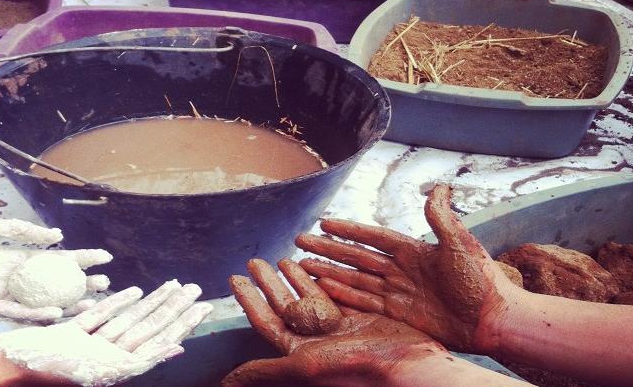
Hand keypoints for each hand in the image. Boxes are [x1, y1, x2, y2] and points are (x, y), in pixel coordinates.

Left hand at [0, 216, 112, 320]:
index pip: (54, 260)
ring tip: (91, 303)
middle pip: (53, 284)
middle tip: (107, 284)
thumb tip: (56, 236)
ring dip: (66, 305)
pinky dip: (35, 314)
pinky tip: (56, 312)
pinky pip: (14, 312)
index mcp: (13, 258)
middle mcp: (10, 278)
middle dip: (81, 285)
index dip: (79, 259)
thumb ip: (20, 231)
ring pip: (40, 303)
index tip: (104, 257)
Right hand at [0, 281, 212, 386]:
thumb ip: (137, 363)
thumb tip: (176, 350)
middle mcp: (106, 357)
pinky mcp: (69, 334)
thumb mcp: (98, 373)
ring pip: (127, 320)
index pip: (157, 341)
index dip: (181, 324)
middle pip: (147, 329)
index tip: (202, 308)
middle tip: (197, 290)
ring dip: (151, 303)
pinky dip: (116, 304)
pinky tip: (134, 292)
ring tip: (175, 286)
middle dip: (173, 309)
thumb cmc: (44, 375)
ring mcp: (88, 345)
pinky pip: (98, 318)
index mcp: (115, 368)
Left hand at [222, 258, 447, 386]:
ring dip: (296, 279)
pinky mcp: (362, 321)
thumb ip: (266, 371)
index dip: (249, 301)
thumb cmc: (354, 370)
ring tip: (283, 258)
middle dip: (268, 283)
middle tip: (255, 261)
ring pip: (312, 299)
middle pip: (286, 307)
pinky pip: (338, 296)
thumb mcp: (304, 366)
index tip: (234, 278)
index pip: (266, 322)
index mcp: (301, 354)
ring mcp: (340, 331)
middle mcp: (318, 343)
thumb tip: (224, 384)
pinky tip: (317, 265)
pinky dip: (326, 280)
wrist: (407, 367)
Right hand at [296, 184, 524, 353]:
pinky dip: (342, 296)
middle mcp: (400, 270)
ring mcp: (397, 293)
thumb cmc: (482, 280)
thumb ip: (441, 217)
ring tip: (302, 265)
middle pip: (355, 257)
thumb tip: (437, 186)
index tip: (324, 220)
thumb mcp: (460, 244)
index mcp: (412, 250)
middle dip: (327, 248)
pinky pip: (364, 303)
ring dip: (328, 271)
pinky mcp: (398, 315)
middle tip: (300, 240)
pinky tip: (323, 289)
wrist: (494, 320)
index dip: (347, 229)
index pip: (372, 237)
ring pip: (354, 279)